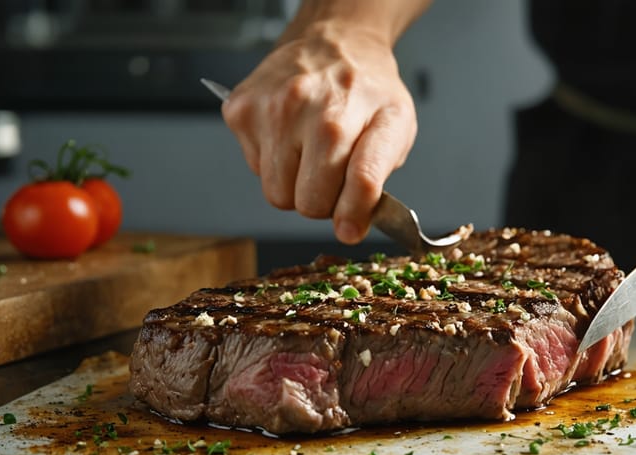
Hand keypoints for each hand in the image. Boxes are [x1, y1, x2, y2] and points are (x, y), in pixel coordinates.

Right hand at [222, 22, 416, 243]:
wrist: (334, 43)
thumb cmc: (366, 90)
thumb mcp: (396, 128)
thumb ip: (376, 182)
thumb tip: (349, 230)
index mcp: (350, 116)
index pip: (358, 186)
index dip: (354, 215)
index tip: (350, 227)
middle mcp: (306, 109)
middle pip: (306, 204)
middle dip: (321, 198)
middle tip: (332, 171)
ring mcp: (267, 109)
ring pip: (275, 193)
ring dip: (294, 183)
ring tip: (310, 151)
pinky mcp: (239, 110)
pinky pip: (255, 169)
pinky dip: (272, 161)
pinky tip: (289, 134)